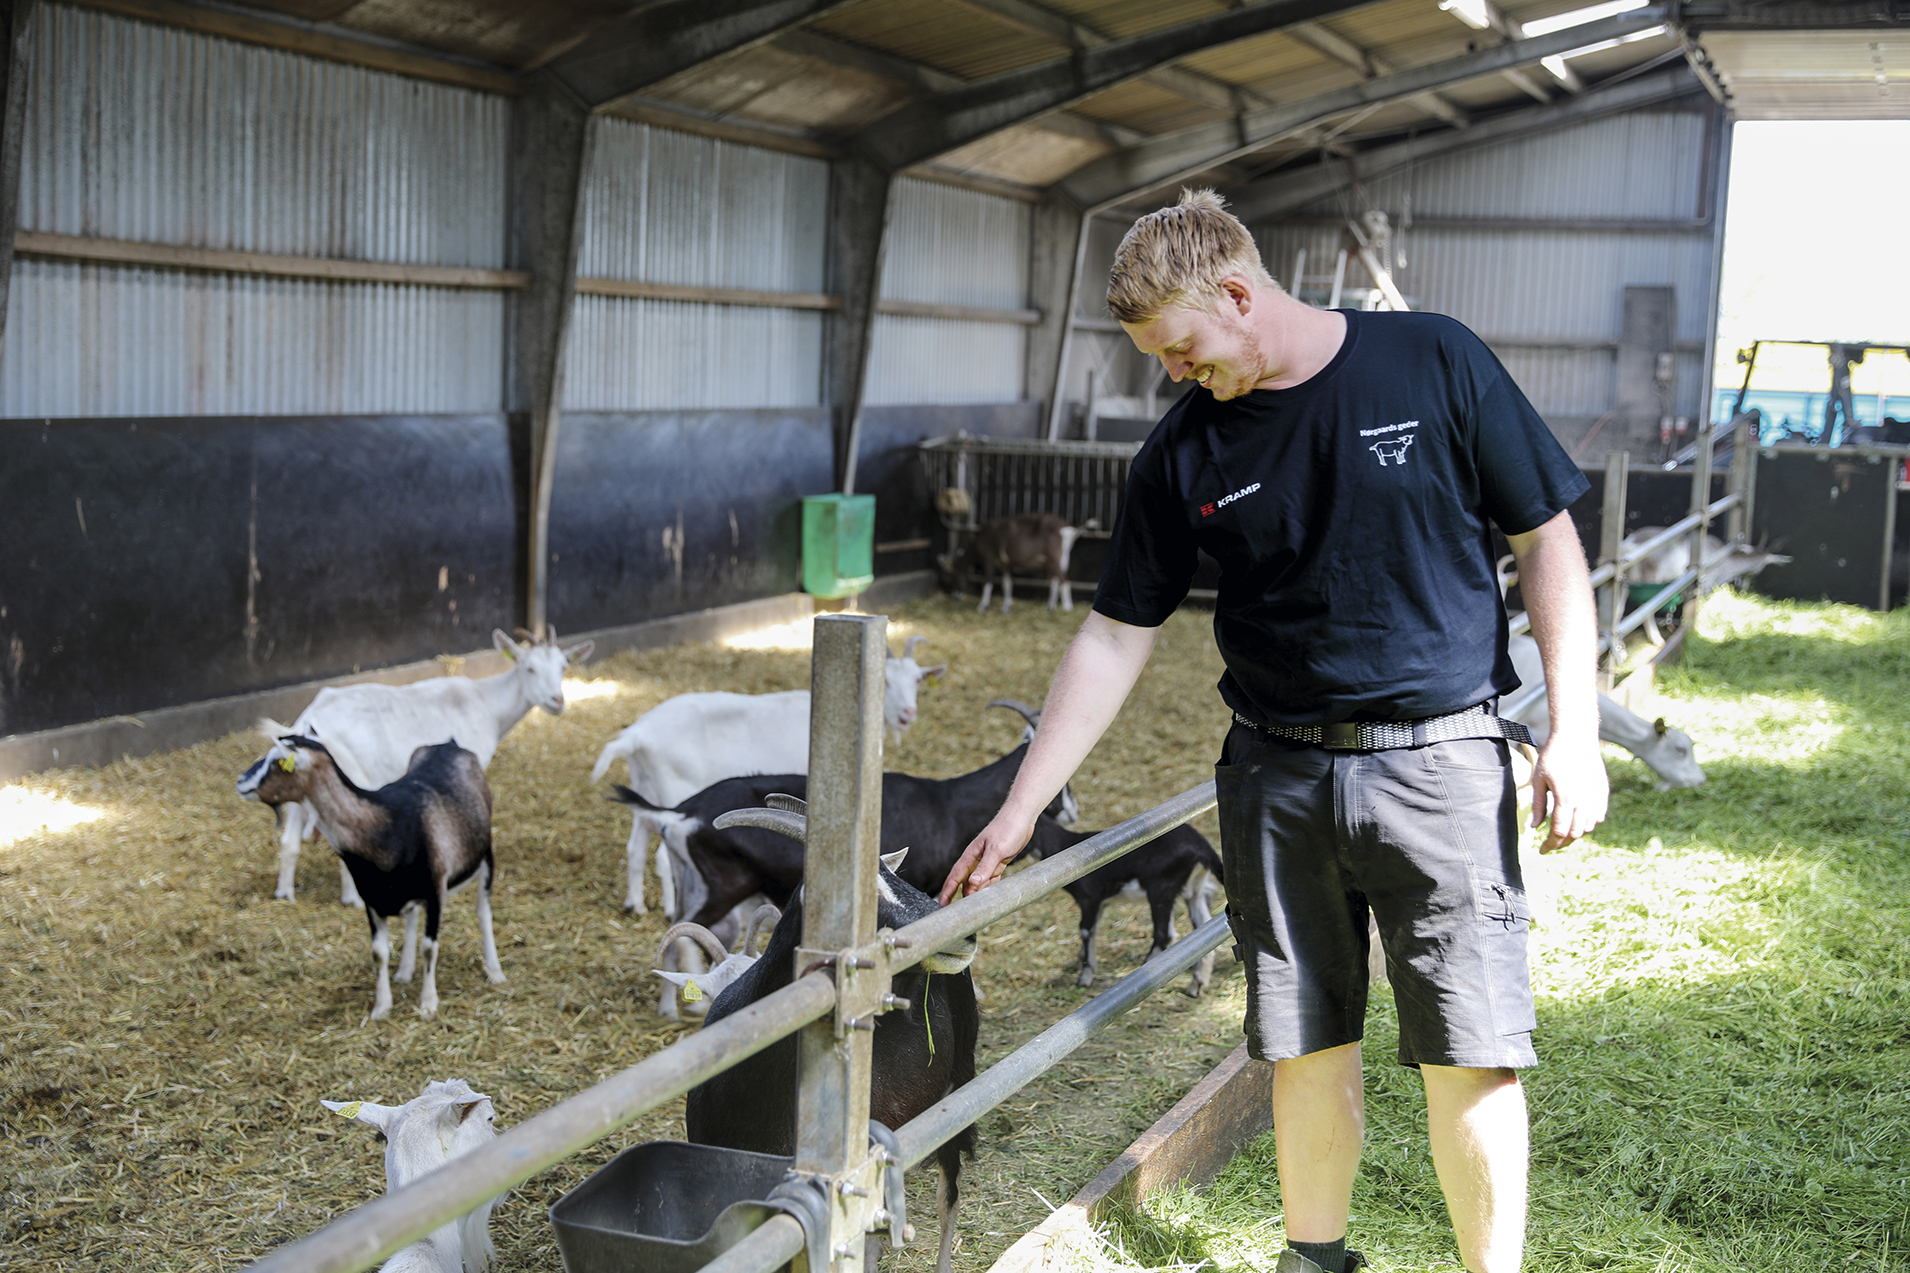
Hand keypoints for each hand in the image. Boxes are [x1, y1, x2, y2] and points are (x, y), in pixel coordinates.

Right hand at [938, 814, 1035, 903]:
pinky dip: (991, 886)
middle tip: (964, 912)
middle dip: (963, 896)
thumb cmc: (1007, 828)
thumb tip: (972, 884)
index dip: (948, 891)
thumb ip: (985, 867)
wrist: (1022, 817)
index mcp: (972, 856)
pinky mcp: (999, 861)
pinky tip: (993, 892)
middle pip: (966, 882)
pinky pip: (992, 878)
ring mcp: (988, 861)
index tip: (941, 904)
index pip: (955, 876)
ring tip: (980, 906)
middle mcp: (977, 859)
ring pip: (979, 882)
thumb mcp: (997, 850)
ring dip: (979, 893)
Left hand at [1530, 737, 1608, 852]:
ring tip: (1561, 834)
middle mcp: (1584, 801)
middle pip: (1574, 834)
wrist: (1576, 738)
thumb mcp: (1539, 780)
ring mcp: (1596, 797)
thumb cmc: (1554, 757)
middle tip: (1550, 845)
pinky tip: (1577, 824)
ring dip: (1574, 835)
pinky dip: (1587, 825)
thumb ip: (1538, 805)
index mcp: (1566, 799)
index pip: (1559, 832)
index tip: (1542, 850)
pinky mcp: (1603, 793)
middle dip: (1561, 843)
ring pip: (1587, 828)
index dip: (1550, 845)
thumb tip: (1535, 827)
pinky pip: (1598, 818)